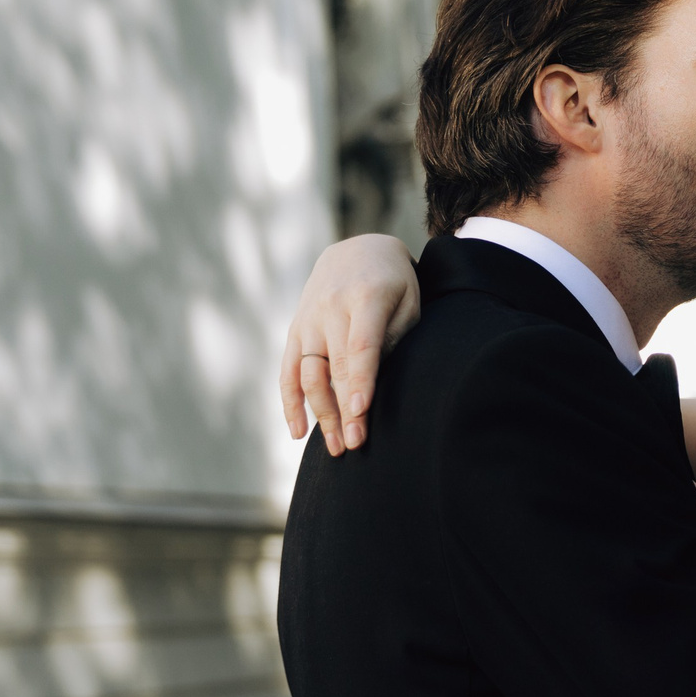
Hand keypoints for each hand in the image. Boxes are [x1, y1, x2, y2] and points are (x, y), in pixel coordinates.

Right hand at [280, 235, 419, 451]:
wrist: (358, 250)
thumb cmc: (394, 283)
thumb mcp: (408, 300)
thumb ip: (394, 337)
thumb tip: (375, 383)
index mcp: (366, 296)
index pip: (362, 344)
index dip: (360, 379)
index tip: (360, 411)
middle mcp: (331, 307)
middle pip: (334, 365)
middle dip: (343, 409)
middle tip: (354, 445)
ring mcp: (308, 318)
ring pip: (308, 372)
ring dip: (319, 413)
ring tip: (335, 446)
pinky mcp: (295, 328)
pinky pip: (287, 369)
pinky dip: (290, 401)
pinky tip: (298, 431)